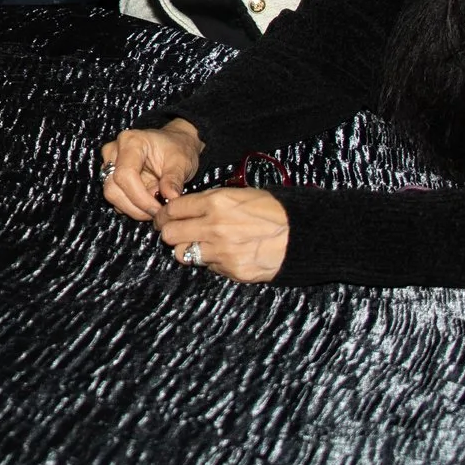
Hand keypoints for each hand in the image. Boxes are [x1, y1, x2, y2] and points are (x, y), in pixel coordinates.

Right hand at [101, 119, 202, 219]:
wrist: (175, 143)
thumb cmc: (178, 148)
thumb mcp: (182, 161)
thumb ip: (174, 179)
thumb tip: (170, 197)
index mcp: (131, 142)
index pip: (125, 175)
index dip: (140, 197)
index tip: (158, 209)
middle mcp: (114, 151)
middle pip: (113, 188)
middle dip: (136, 207)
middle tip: (158, 212)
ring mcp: (109, 164)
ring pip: (112, 196)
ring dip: (134, 208)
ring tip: (156, 203)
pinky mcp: (111, 177)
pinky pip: (116, 198)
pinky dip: (133, 206)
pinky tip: (149, 200)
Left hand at [153, 187, 288, 282]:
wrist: (301, 234)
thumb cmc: (272, 211)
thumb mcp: (239, 194)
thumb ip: (209, 201)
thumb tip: (184, 207)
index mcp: (215, 203)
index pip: (172, 210)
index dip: (163, 214)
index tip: (163, 217)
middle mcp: (214, 227)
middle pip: (170, 234)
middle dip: (169, 233)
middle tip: (174, 232)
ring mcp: (222, 251)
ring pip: (183, 254)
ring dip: (187, 249)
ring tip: (199, 243)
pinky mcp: (231, 270)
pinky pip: (207, 266)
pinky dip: (210, 261)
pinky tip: (222, 253)